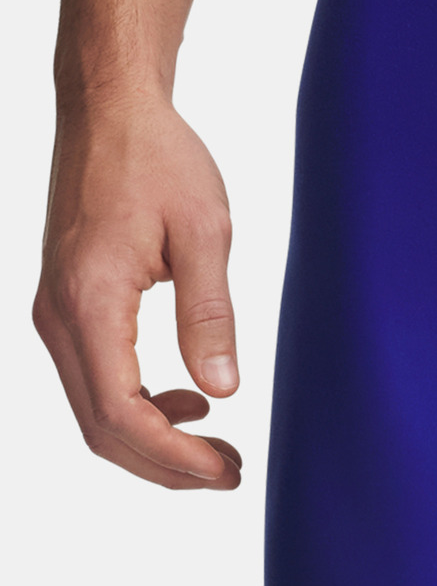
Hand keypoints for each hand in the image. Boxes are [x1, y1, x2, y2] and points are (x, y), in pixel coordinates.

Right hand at [35, 95, 242, 489]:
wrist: (110, 110)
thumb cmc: (158, 159)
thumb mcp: (204, 232)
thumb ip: (210, 314)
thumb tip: (222, 390)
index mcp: (90, 303)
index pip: (122, 413)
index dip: (175, 457)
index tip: (228, 470)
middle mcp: (59, 317)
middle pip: (101, 428)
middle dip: (165, 465)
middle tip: (232, 474)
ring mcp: (57, 313)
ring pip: (94, 410)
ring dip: (153, 441)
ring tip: (218, 449)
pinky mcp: (67, 305)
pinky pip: (94, 378)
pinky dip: (137, 405)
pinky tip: (188, 399)